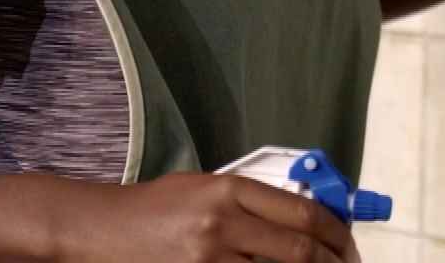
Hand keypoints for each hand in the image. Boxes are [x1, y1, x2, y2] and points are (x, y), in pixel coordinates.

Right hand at [53, 171, 360, 262]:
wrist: (95, 231)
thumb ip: (253, 200)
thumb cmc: (152, 210)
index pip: (304, 213)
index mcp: (228, 189)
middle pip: (302, 252)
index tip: (349, 245)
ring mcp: (209, 259)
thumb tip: (311, 218)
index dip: (339, 234)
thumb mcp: (203, 189)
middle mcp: (222, 223)